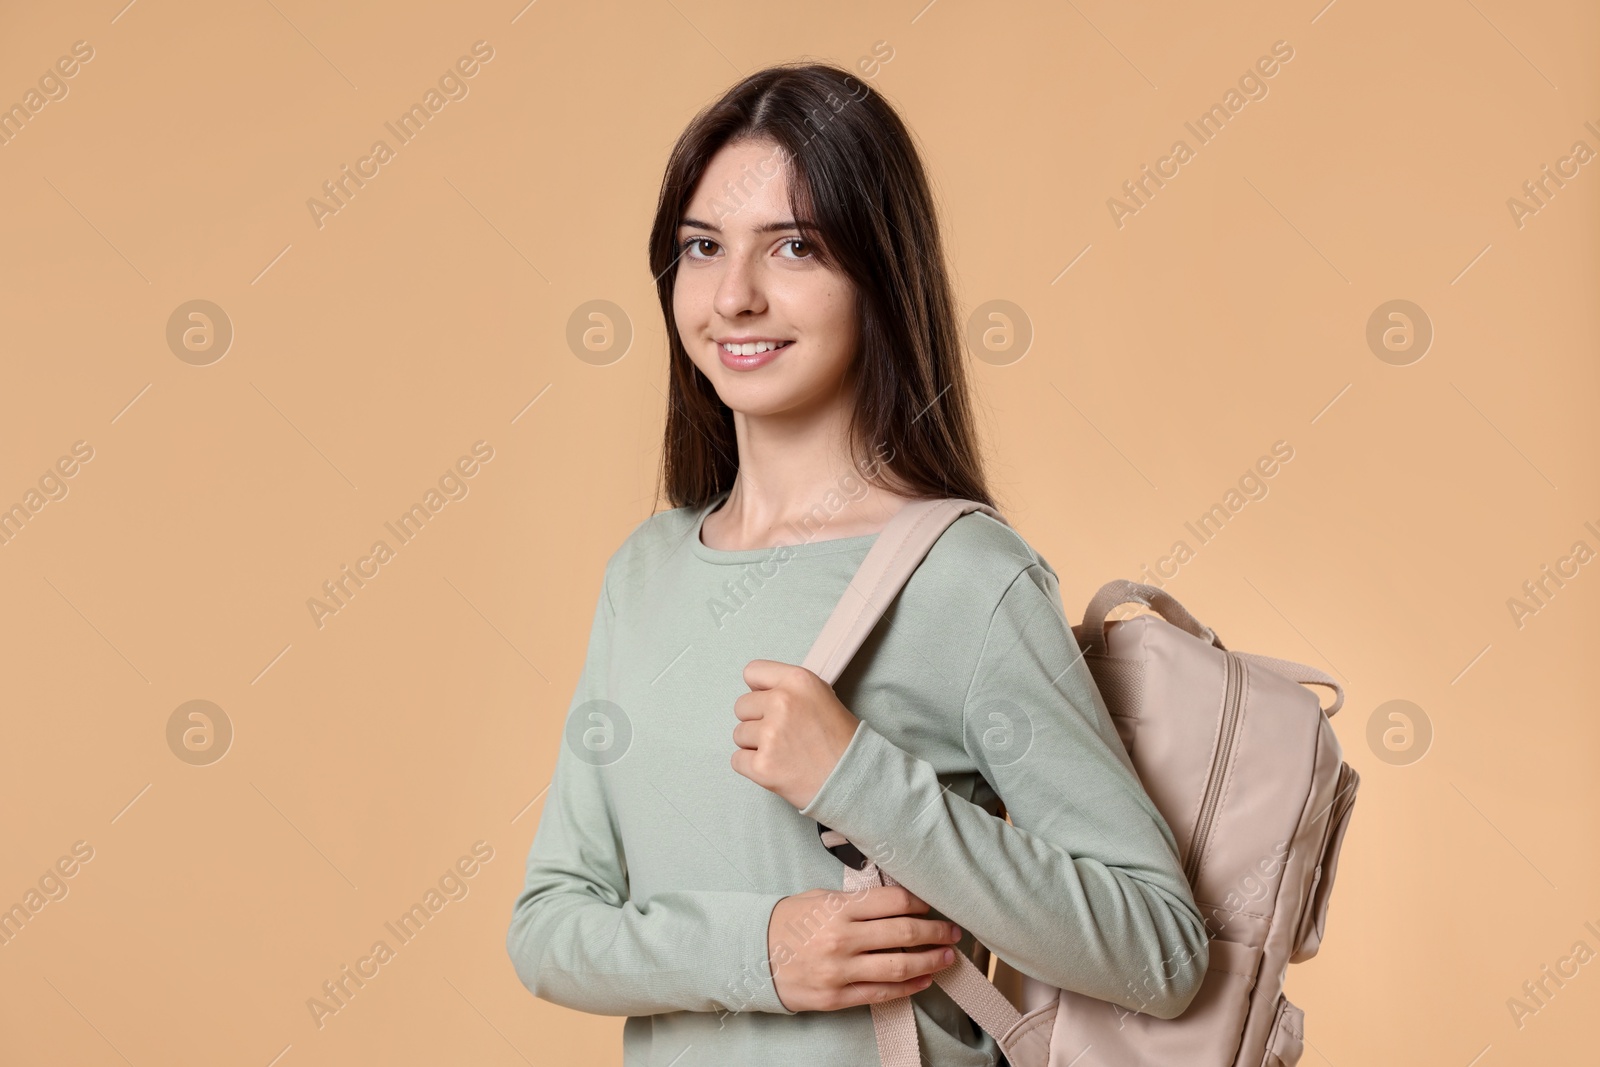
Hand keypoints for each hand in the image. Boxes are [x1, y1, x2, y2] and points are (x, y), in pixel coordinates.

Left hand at [731, 659, 860, 808]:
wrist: (855, 781)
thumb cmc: (842, 742)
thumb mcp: (823, 697)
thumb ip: (791, 690)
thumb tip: (761, 691)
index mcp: (798, 681)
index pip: (752, 672)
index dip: (759, 690)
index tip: (768, 704)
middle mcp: (782, 702)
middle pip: (742, 706)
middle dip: (756, 721)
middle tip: (782, 735)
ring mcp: (770, 735)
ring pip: (739, 734)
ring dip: (755, 745)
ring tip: (784, 753)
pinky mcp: (762, 765)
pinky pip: (737, 760)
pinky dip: (752, 767)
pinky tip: (776, 768)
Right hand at [767, 885, 963, 1011]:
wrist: (749, 955)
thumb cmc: (787, 922)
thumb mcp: (818, 898)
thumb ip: (855, 900)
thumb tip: (894, 901)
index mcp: (839, 908)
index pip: (894, 902)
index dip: (921, 904)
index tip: (934, 906)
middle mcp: (842, 938)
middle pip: (903, 934)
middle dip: (935, 933)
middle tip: (953, 932)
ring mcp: (839, 971)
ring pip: (898, 967)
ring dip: (929, 962)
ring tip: (946, 958)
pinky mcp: (835, 997)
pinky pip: (880, 994)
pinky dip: (907, 988)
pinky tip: (923, 981)